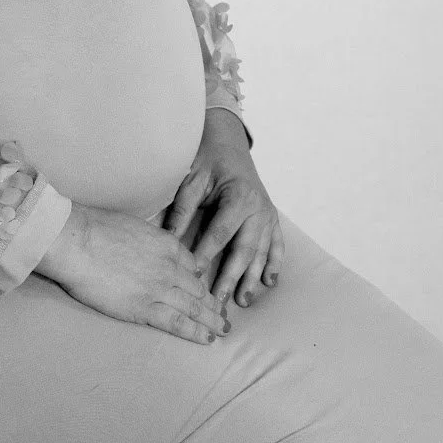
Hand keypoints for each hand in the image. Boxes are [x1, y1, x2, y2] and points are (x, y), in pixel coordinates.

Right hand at [36, 204, 229, 344]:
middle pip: (199, 289)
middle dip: (214, 303)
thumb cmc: (96, 229)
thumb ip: (149, 240)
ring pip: (195, 308)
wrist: (78, 242)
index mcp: (167, 245)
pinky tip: (207, 338)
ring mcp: (160, 289)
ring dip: (212, 320)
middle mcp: (170, 267)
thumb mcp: (134, 226)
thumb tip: (150, 247)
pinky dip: (196, 332)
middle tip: (224, 313)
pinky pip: (178, 323)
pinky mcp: (145, 308)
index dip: (202, 280)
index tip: (207, 289)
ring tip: (223, 329)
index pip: (194, 266)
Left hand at [163, 113, 284, 308]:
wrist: (228, 141)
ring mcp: (268, 213)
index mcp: (239, 196)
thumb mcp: (191, 180)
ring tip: (243, 300)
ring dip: (253, 277)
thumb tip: (165, 239)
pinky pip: (277, 244)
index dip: (205, 255)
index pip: (220, 233)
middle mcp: (258, 207)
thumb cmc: (207, 159)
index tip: (192, 276)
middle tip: (218, 301)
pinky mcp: (272, 217)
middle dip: (231, 277)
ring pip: (261, 251)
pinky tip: (269, 282)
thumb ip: (181, 209)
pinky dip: (274, 263)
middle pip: (244, 248)